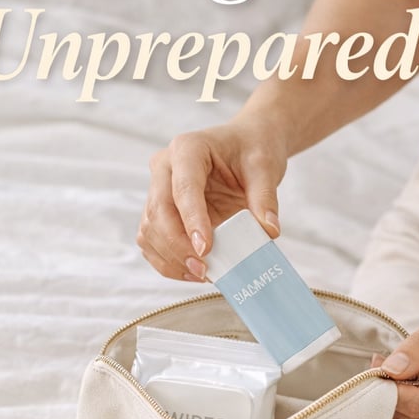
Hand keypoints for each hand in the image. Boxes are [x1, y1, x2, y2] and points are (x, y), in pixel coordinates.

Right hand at [137, 119, 286, 280]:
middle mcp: (164, 168)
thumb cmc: (251, 149)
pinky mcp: (159, 211)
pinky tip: (191, 271)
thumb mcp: (264, 167)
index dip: (191, 221)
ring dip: (170, 258)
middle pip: (158, 212)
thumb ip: (265, 198)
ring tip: (200, 274)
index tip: (205, 249)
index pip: (183, 188)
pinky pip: (152, 241)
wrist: (246, 145)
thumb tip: (269, 231)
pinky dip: (167, 261)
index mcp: (187, 149)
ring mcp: (158, 190)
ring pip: (149, 230)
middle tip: (203, 269)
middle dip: (177, 246)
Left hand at [374, 285, 418, 418]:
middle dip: (388, 396)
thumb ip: (417, 346)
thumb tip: (387, 370)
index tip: (376, 361)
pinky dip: (413, 412)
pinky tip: (416, 385)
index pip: (414, 404)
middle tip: (381, 364)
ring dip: (399, 405)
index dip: (385, 386)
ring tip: (402, 371)